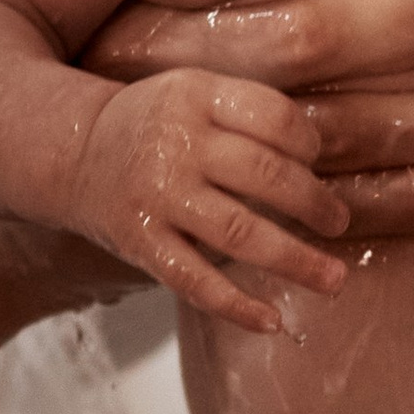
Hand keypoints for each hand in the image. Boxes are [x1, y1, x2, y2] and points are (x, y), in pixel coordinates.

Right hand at [68, 71, 348, 333]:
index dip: (308, 143)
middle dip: (314, 204)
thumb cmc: (154, 125)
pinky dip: (236, 307)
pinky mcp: (141, 242)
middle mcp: (177, 144)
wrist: (75, 153)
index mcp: (196, 95)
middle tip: (338, 222)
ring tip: (333, 277)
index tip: (317, 162)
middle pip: (266, 174)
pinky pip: (195, 281)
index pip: (273, 116)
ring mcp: (158, 196)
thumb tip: (322, 158)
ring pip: (241, 232)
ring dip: (296, 260)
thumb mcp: (192, 92)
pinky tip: (272, 321)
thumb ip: (246, 113)